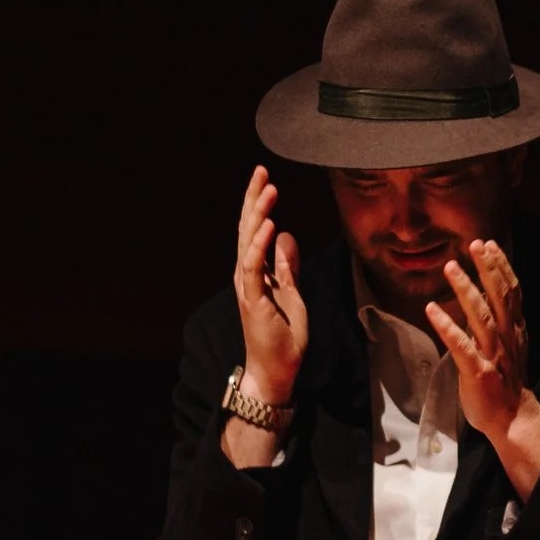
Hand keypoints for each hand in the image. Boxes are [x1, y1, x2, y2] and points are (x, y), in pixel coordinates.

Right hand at [233, 165, 306, 403]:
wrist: (276, 369)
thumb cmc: (282, 336)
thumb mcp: (292, 293)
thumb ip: (287, 266)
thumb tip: (287, 236)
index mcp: (256, 271)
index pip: (254, 230)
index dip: (259, 204)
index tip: (266, 178)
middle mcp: (247, 274)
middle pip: (247, 229)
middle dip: (253, 199)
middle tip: (261, 170)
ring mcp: (247, 286)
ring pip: (248, 242)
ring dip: (258, 214)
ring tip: (268, 190)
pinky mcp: (253, 299)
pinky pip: (253, 266)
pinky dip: (259, 245)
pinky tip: (268, 225)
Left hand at [427, 239, 539, 500]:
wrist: (513, 418)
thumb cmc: (506, 381)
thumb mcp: (508, 344)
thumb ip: (499, 321)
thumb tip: (486, 295)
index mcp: (514, 330)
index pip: (511, 292)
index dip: (501, 266)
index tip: (489, 244)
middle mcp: (506, 337)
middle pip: (499, 297)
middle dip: (487, 268)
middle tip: (474, 244)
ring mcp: (492, 354)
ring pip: (480, 317)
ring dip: (466, 290)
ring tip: (450, 267)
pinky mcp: (477, 372)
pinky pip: (461, 347)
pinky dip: (447, 327)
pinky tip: (431, 309)